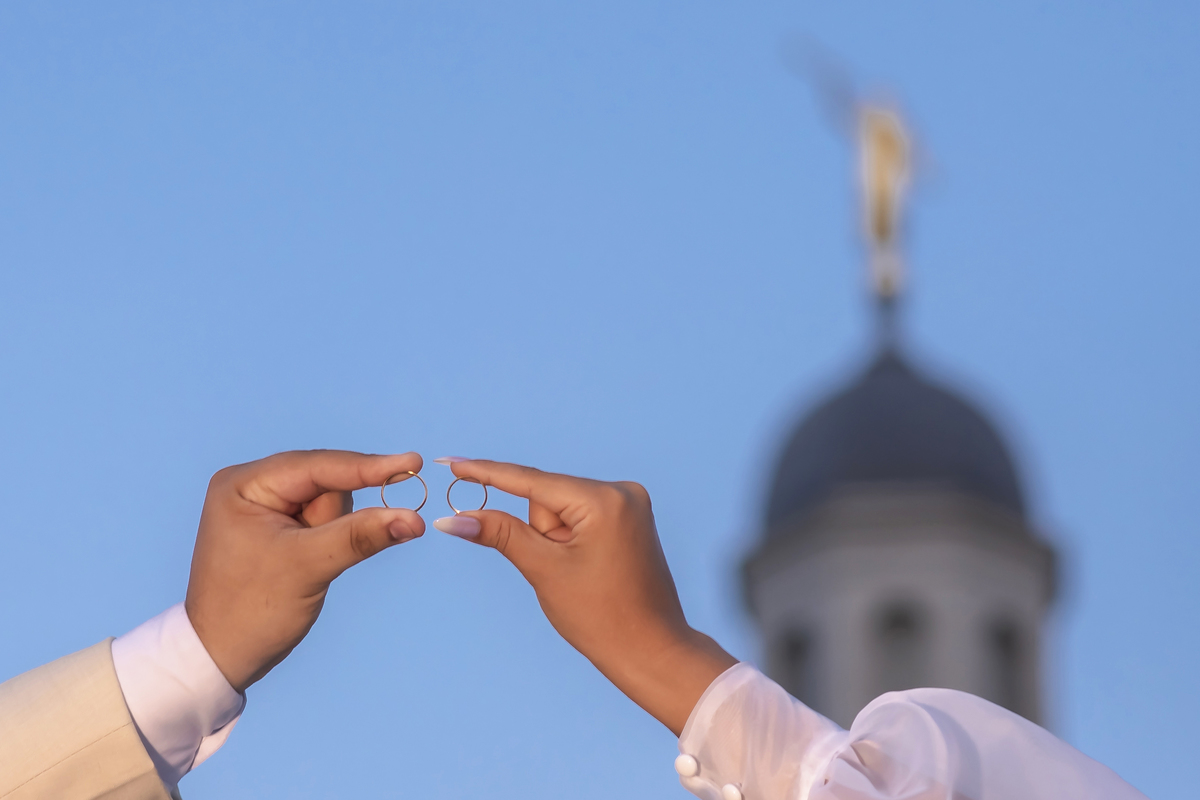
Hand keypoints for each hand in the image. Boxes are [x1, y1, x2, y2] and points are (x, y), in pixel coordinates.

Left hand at [185, 450, 424, 691]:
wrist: (220, 657)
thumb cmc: (250, 612)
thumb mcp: (308, 567)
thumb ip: (361, 536)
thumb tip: (412, 519)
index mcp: (244, 484)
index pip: (318, 466)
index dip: (368, 467)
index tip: (413, 461)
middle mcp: (251, 486)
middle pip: (325, 482)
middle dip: (336, 518)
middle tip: (317, 555)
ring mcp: (263, 506)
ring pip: (329, 502)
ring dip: (332, 533)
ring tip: (304, 566)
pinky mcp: (277, 527)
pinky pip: (322, 520)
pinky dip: (330, 538)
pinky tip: (311, 561)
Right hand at [433, 459, 735, 734]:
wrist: (651, 651)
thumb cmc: (602, 617)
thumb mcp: (544, 571)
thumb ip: (500, 534)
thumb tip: (454, 518)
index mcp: (604, 500)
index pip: (530, 481)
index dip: (486, 473)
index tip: (451, 462)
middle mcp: (622, 491)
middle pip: (548, 499)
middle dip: (541, 533)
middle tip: (562, 572)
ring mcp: (630, 503)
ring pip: (562, 510)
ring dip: (556, 540)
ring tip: (580, 575)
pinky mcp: (631, 518)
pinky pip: (581, 517)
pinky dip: (570, 540)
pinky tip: (587, 569)